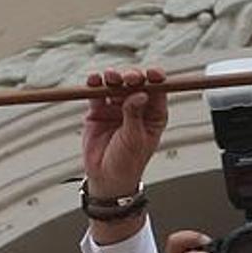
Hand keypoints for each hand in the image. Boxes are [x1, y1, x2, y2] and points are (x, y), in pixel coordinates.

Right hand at [82, 67, 168, 196]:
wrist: (106, 177)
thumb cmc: (127, 163)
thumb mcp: (134, 139)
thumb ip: (134, 115)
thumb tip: (141, 94)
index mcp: (153, 115)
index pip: (158, 91)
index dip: (156, 79)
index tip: (151, 74)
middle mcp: (136, 108)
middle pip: (136, 83)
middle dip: (132, 76)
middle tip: (128, 78)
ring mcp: (117, 108)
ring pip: (116, 85)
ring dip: (113, 77)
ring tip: (110, 77)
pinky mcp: (99, 110)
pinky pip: (96, 94)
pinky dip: (94, 85)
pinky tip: (93, 80)